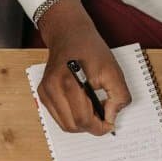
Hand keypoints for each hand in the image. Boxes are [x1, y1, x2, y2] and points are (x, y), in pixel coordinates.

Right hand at [35, 0, 131, 134]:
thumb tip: (111, 117)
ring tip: (93, 108)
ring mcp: (45, 93)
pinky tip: (82, 104)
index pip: (83, 120)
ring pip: (64, 124)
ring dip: (81, 123)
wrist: (69, 34)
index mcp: (69, 83)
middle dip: (91, 126)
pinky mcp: (43, 94)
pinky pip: (58, 117)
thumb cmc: (90, 49)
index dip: (99, 127)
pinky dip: (72, 117)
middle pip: (73, 126)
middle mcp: (53, 89)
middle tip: (103, 115)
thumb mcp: (113, 70)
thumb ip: (118, 96)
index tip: (109, 123)